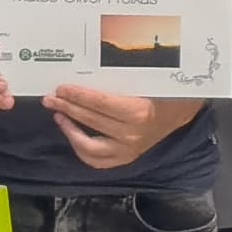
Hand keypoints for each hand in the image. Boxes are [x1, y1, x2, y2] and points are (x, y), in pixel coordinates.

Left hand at [47, 85, 191, 171]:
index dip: (77, 95)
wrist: (179, 112)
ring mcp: (127, 150)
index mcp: (138, 111)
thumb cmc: (162, 91)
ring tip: (59, 115)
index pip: (99, 103)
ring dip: (69, 129)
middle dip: (67, 107)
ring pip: (88, 144)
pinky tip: (71, 132)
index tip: (62, 88)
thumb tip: (84, 72)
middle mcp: (132, 134)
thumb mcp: (145, 80)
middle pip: (91, 120)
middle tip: (51, 98)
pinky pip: (96, 159)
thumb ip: (117, 80)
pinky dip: (80, 147)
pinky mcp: (125, 159)